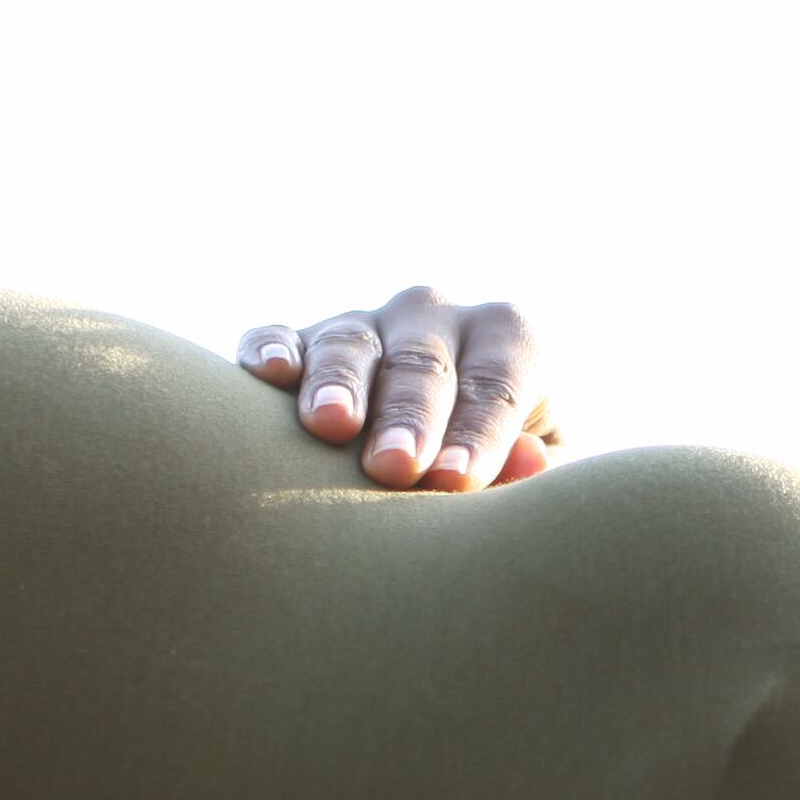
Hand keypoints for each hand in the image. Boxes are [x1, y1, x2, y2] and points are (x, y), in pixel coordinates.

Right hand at [237, 286, 560, 489]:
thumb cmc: (496, 469)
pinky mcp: (301, 342)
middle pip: (422, 362)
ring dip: (340, 384)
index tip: (455, 481)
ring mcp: (366, 326)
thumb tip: (531, 461)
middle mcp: (434, 318)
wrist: (440, 452)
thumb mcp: (531, 471)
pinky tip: (267, 373)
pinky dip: (270, 349)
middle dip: (407, 415)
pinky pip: (278, 336)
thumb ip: (533, 471)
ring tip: (330, 425)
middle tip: (395, 467)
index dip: (478, 431)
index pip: (498, 382)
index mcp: (507, 338)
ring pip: (350, 344)